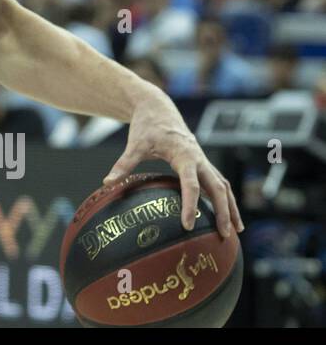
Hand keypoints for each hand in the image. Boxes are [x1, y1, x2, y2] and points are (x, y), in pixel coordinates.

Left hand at [102, 93, 243, 238]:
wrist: (158, 108)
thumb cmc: (146, 127)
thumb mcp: (134, 145)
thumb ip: (123, 164)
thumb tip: (107, 183)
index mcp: (185, 156)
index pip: (191, 185)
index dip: (191, 206)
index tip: (188, 226)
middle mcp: (199, 159)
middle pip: (218, 188)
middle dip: (224, 212)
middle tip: (225, 235)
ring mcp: (203, 160)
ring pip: (223, 186)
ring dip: (231, 207)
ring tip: (237, 231)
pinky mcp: (202, 162)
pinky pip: (218, 182)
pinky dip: (225, 198)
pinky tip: (227, 214)